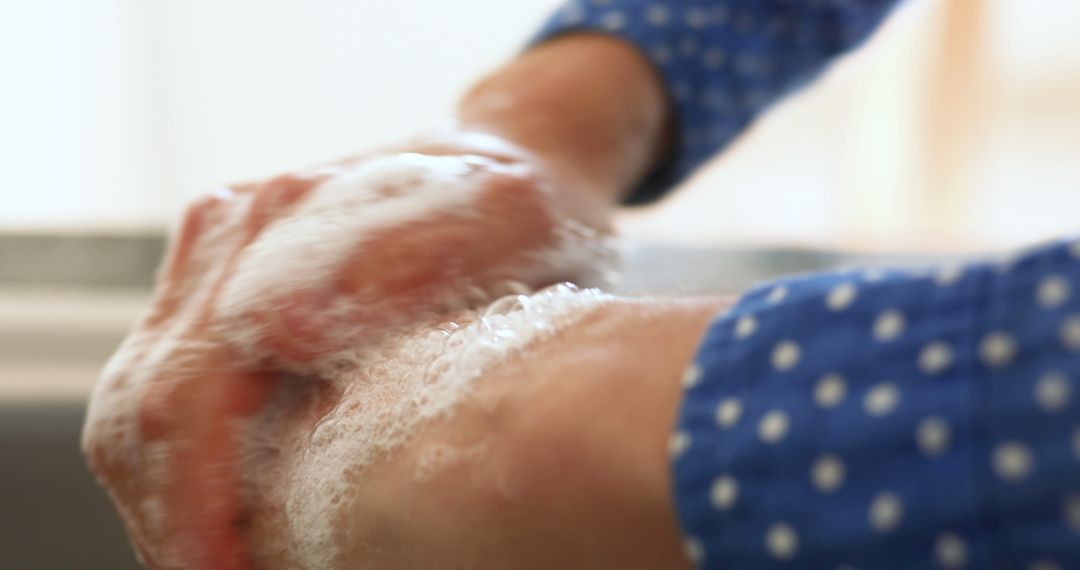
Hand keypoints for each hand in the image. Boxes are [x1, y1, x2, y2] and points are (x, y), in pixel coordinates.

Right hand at [82, 129, 614, 569]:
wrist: (511, 158)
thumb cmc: (520, 203)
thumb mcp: (504, 217)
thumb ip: (405, 258)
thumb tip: (280, 333)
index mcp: (283, 217)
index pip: (196, 384)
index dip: (203, 497)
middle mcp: (231, 230)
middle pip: (146, 402)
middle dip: (174, 516)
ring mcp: (217, 256)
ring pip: (133, 403)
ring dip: (162, 501)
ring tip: (217, 564)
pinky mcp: (220, 282)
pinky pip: (156, 386)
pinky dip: (174, 467)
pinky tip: (217, 516)